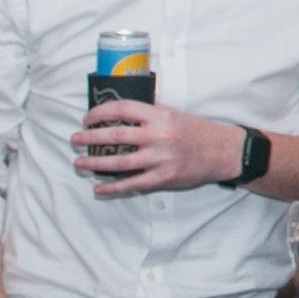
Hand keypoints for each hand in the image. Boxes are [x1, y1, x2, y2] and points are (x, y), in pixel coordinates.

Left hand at [77, 101, 242, 196]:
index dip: (101, 112)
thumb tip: (119, 114)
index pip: (123, 109)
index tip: (87, 118)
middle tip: (74, 140)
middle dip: (90, 138)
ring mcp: (161, 159)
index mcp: (161, 116)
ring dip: (95, 163)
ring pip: (120, 162)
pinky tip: (99, 188)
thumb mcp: (174, 115)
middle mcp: (159, 136)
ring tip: (79, 163)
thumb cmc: (197, 132)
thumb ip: (150, 115)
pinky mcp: (164, 178)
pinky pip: (133, 184)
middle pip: (116, 135)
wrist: (224, 152)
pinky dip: (113, 187)